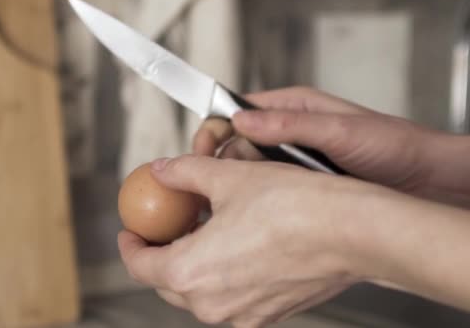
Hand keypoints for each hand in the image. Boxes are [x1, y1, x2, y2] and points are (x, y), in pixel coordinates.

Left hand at [118, 155, 388, 326]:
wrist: (352, 231)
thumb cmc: (294, 206)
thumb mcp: (226, 177)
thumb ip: (184, 173)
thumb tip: (162, 170)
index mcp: (190, 272)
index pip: (139, 264)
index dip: (130, 243)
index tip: (132, 230)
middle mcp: (213, 304)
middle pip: (166, 283)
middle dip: (160, 254)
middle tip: (166, 228)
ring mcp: (244, 314)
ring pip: (199, 293)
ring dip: (192, 265)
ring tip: (201, 232)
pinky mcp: (271, 313)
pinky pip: (231, 297)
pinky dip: (222, 275)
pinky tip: (235, 244)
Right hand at [193, 87, 453, 198]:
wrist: (424, 180)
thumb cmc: (392, 146)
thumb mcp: (340, 131)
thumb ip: (290, 125)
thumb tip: (241, 119)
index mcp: (292, 108)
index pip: (235, 112)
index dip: (214, 130)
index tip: (201, 151)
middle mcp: (287, 132)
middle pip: (235, 144)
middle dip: (218, 163)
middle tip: (209, 186)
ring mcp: (293, 160)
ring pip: (248, 170)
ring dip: (235, 184)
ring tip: (227, 204)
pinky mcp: (299, 185)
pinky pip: (266, 190)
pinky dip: (254, 199)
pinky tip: (251, 212)